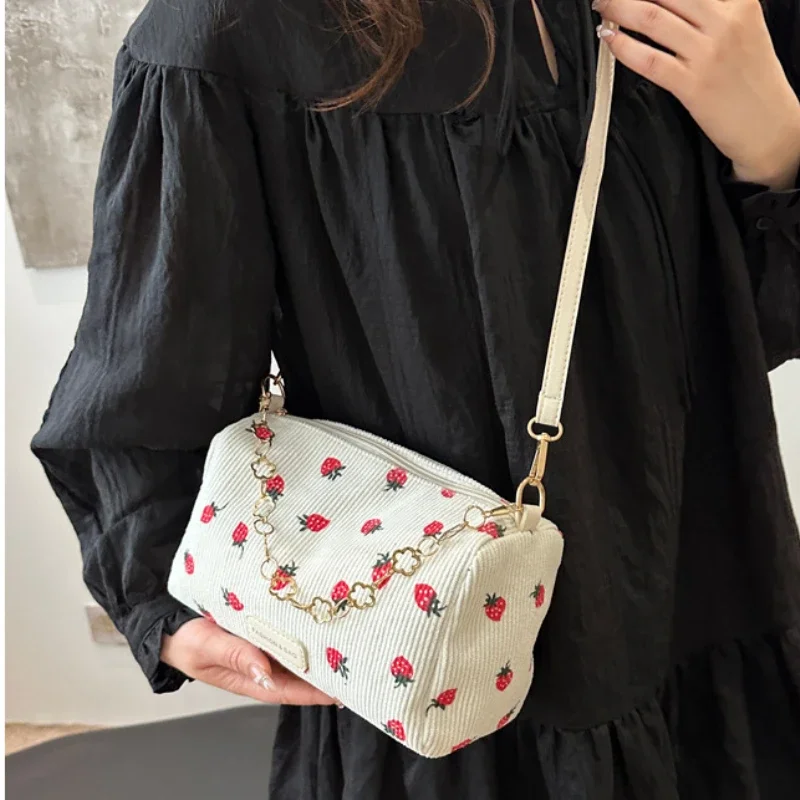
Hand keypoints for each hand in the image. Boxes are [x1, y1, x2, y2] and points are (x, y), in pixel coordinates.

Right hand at [161, 618, 336, 704]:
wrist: (170, 622)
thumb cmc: (186, 642)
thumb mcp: (206, 648)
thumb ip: (235, 656)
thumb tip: (264, 669)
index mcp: (252, 679)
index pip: (293, 690)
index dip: (319, 690)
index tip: (345, 687)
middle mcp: (265, 664)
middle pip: (302, 670)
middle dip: (328, 666)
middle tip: (358, 656)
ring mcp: (266, 645)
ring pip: (299, 648)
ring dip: (320, 644)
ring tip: (350, 635)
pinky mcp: (264, 626)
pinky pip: (289, 628)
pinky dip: (304, 624)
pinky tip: (322, 614)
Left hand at [593, 0, 799, 188]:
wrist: (769, 125)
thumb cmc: (752, 80)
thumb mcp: (744, 29)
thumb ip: (713, 11)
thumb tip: (673, 5)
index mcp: (739, 3)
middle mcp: (724, 23)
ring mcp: (707, 54)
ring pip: (651, 18)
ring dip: (619, 9)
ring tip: (604, 7)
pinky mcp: (691, 84)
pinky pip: (648, 59)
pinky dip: (622, 46)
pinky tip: (608, 38)